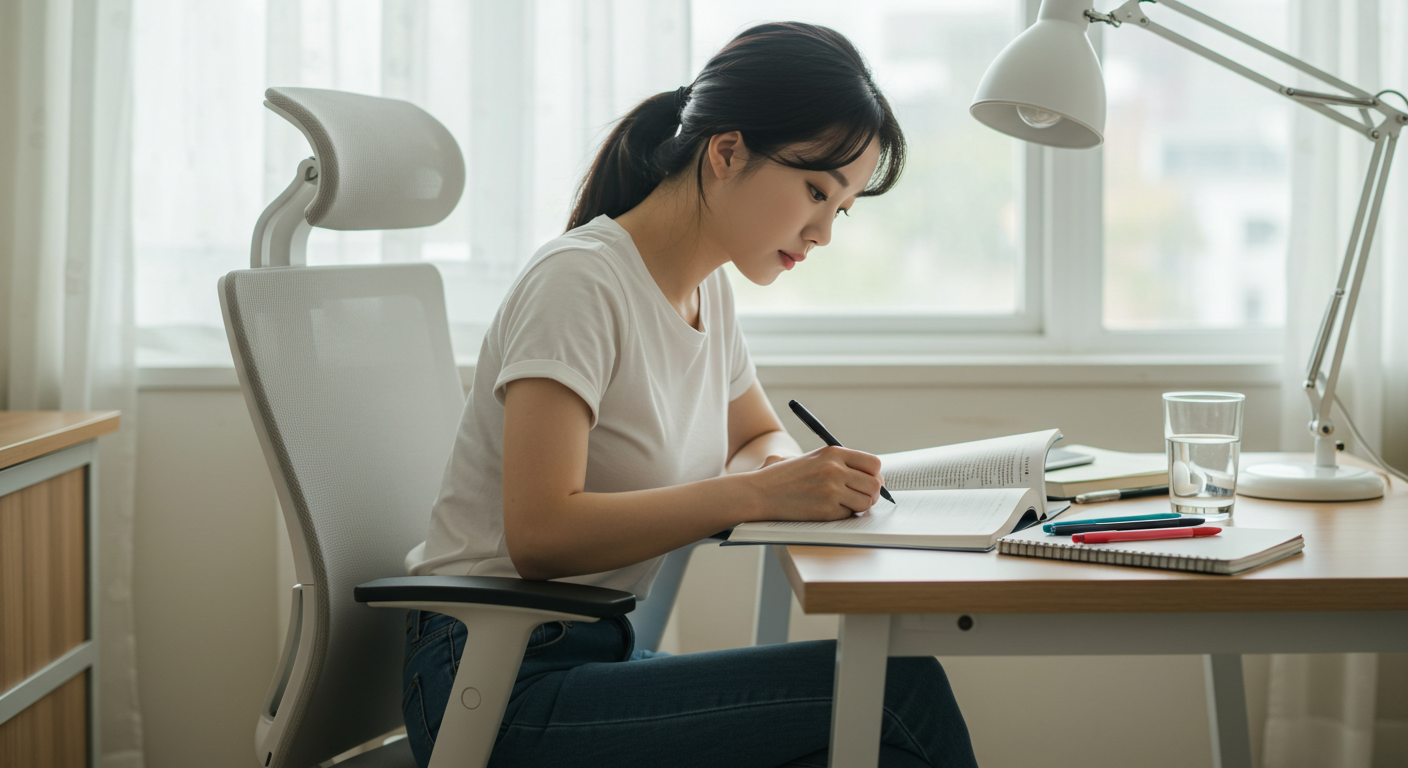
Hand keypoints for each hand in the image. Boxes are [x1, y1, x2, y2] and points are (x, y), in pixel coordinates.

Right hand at [745, 445, 884, 521]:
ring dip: (860, 506)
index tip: (869, 481)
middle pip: (874, 484)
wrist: (760, 492)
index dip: (874, 475)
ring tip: (847, 505)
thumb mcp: (812, 458)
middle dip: (872, 493)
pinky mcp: (827, 510)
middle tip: (862, 497)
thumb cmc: (784, 476)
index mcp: (833, 452)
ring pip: (866, 501)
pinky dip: (843, 515)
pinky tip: (829, 510)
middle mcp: (835, 469)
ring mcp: (831, 490)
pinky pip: (849, 514)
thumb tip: (869, 475)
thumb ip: (839, 462)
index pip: (873, 463)